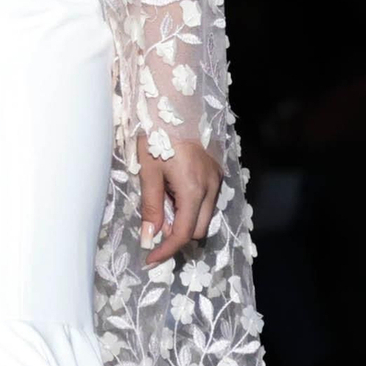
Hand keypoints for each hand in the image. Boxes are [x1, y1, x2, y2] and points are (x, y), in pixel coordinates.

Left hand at [136, 134, 222, 267]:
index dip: (167, 250)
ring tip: (163, 203)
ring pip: (205, 216)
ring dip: (185, 219)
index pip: (184, 234)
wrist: (174, 105)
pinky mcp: (216, 172)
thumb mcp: (148, 173)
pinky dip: (191, 205)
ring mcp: (216, 179)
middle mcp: (211, 187)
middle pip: (199, 230)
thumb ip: (151, 207)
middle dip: (177, 235)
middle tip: (154, 226)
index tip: (150, 259)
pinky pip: (207, 200)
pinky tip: (174, 192)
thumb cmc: (157, 136)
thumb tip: (149, 238)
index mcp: (193, 190)